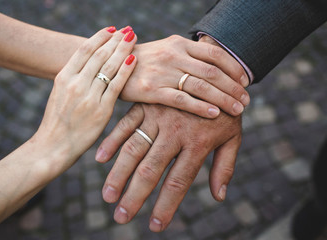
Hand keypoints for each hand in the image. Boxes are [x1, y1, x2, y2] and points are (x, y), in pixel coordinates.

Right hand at [34, 27, 136, 170]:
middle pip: (99, 54)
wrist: (53, 146)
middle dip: (115, 40)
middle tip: (128, 30)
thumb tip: (88, 65)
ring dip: (123, 50)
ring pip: (109, 66)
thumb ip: (73, 78)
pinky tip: (134, 59)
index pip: (84, 50)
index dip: (100, 37)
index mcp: (63, 77)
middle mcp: (75, 83)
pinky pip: (117, 85)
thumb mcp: (59, 94)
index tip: (112, 29)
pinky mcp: (102, 110)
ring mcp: (89, 96)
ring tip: (133, 39)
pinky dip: (126, 70)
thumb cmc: (57, 121)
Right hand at [96, 103, 241, 231]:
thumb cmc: (225, 109)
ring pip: (134, 149)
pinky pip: (125, 124)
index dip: (166, 206)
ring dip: (119, 174)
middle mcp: (174, 132)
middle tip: (121, 217)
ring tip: (108, 196)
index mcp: (197, 143)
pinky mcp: (147, 105)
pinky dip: (112, 141)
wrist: (216, 70)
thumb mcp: (233, 136)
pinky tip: (100, 159)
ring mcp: (158, 116)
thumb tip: (218, 196)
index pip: (178, 182)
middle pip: (151, 170)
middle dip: (135, 196)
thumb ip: (225, 165)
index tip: (155, 225)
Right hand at [119, 35, 249, 117]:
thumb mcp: (166, 51)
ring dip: (223, 98)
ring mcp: (163, 72)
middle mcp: (174, 55)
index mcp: (179, 44)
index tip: (245, 82)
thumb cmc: (143, 62)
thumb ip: (188, 57)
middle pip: (213, 72)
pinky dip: (200, 107)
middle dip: (234, 87)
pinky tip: (214, 114)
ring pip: (201, 86)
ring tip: (238, 110)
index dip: (234, 68)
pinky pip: (182, 99)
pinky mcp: (152, 90)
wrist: (110, 65)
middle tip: (246, 101)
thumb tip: (215, 67)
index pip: (215, 54)